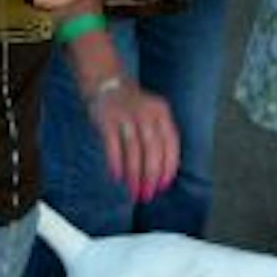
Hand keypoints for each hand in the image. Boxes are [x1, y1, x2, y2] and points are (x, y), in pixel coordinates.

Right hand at [85, 77, 178, 202]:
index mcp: (162, 113)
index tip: (163, 186)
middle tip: (147, 194)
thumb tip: (161, 174)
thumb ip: (160, 137)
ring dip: (134, 176)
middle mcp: (146, 113)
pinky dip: (116, 164)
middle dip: (151, 176)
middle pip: (153, 150)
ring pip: (134, 151)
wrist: (106, 82)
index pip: (170, 145)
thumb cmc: (133, 107)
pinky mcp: (107, 120)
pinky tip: (116, 177)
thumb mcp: (153, 114)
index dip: (168, 168)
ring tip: (133, 191)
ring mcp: (126, 115)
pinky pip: (113, 147)